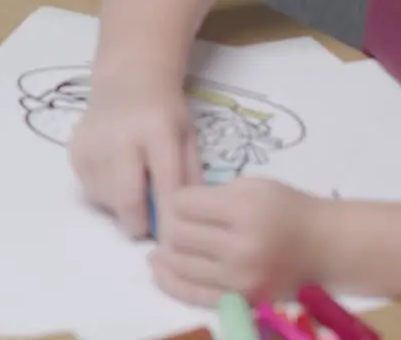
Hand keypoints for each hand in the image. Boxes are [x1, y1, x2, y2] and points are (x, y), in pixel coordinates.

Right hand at [68, 70, 200, 237]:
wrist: (126, 81)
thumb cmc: (164, 112)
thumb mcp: (188, 137)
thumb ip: (188, 176)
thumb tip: (185, 220)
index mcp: (157, 131)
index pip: (166, 183)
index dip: (170, 216)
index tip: (172, 239)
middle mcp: (120, 137)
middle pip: (127, 196)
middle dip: (138, 222)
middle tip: (146, 227)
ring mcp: (93, 143)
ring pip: (107, 197)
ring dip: (122, 206)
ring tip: (134, 189)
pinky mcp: (75, 151)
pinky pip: (90, 188)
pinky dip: (105, 193)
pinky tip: (116, 176)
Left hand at [151, 178, 327, 306]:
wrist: (327, 247)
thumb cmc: (287, 209)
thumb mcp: (251, 186)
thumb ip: (211, 195)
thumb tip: (169, 208)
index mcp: (245, 211)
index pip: (182, 204)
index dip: (175, 200)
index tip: (182, 202)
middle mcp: (242, 248)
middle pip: (176, 234)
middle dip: (169, 226)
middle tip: (174, 223)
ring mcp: (242, 279)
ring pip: (178, 264)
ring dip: (166, 252)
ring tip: (165, 245)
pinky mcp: (243, 300)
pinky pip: (191, 294)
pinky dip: (169, 281)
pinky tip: (159, 268)